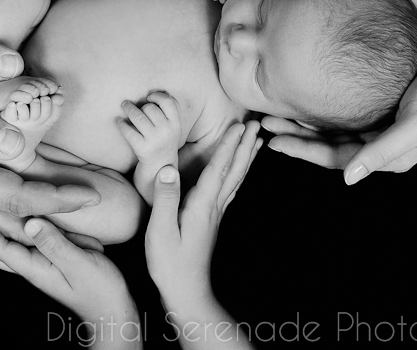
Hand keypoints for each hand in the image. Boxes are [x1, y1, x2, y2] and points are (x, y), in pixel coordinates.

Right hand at [0, 73, 98, 215]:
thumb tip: (16, 146)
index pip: (16, 198)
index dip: (56, 199)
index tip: (89, 197)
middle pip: (13, 216)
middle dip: (56, 215)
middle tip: (95, 209)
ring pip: (1, 216)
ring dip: (39, 214)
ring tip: (75, 207)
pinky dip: (18, 207)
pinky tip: (37, 201)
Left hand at [0, 208, 138, 327]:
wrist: (111, 307)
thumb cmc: (99, 289)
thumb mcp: (80, 264)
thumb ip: (55, 244)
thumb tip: (31, 222)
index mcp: (35, 267)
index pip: (1, 248)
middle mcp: (32, 265)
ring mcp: (40, 261)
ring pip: (6, 245)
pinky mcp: (50, 256)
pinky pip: (23, 241)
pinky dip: (8, 231)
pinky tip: (5, 223)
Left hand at [118, 92, 181, 167]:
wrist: (161, 165)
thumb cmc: (165, 139)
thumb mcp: (174, 126)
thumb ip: (170, 110)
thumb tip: (160, 91)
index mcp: (176, 124)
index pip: (168, 102)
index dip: (157, 96)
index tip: (148, 96)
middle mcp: (166, 131)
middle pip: (150, 108)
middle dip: (140, 105)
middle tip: (133, 104)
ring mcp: (154, 140)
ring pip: (138, 117)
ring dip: (128, 108)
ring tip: (124, 105)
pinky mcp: (142, 148)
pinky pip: (129, 132)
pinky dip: (122, 124)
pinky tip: (119, 121)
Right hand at [145, 121, 261, 305]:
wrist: (187, 292)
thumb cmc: (169, 265)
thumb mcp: (160, 231)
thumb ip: (165, 199)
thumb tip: (169, 169)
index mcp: (201, 206)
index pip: (217, 170)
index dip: (228, 146)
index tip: (238, 125)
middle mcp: (213, 207)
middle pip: (233, 171)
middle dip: (244, 146)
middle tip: (256, 123)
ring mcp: (216, 214)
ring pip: (236, 179)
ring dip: (246, 157)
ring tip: (257, 140)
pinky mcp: (213, 220)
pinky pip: (231, 190)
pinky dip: (239, 174)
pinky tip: (241, 170)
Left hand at [264, 39, 416, 182]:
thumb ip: (384, 150)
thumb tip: (349, 178)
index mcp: (388, 155)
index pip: (334, 158)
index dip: (301, 152)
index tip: (271, 142)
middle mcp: (381, 142)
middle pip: (327, 144)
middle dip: (295, 137)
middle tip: (262, 124)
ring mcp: (382, 122)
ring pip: (333, 127)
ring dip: (305, 122)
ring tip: (275, 112)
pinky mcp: (385, 102)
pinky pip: (345, 108)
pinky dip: (323, 104)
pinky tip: (305, 94)